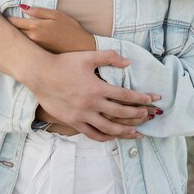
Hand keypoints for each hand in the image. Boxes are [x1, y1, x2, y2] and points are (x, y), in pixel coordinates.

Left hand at [8, 6, 95, 52]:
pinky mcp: (38, 54)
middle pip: (13, 34)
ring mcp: (34, 48)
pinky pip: (25, 48)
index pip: (14, 22)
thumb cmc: (70, 28)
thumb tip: (22, 7)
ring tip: (9, 32)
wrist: (81, 47)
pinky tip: (21, 42)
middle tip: (1, 24)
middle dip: (7, 29)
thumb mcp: (57, 15)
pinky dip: (21, 44)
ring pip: (18, 42)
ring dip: (13, 37)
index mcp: (36, 27)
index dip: (6, 18)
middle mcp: (32, 39)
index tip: (2, 16)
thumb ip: (39, 11)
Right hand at [31, 50, 161, 141]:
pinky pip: (91, 134)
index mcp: (98, 88)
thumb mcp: (88, 56)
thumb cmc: (64, 63)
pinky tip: (112, 136)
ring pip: (108, 128)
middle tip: (149, 116)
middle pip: (121, 113)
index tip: (152, 99)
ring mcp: (82, 115)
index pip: (125, 95)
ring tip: (137, 132)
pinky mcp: (72, 121)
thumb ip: (110, 57)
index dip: (141, 98)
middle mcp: (92, 104)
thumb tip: (128, 62)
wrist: (40, 74)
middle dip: (138, 115)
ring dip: (125, 131)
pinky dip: (104, 137)